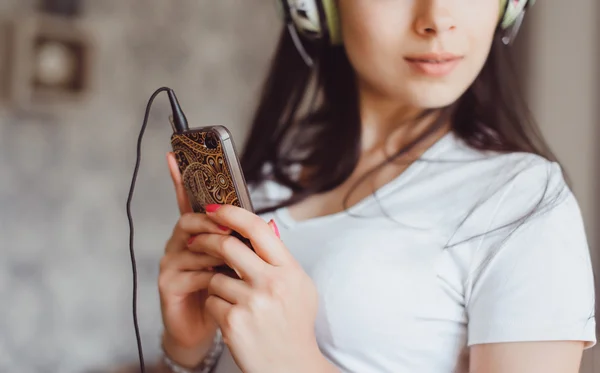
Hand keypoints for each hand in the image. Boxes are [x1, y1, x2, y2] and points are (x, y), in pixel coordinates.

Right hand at [158, 153, 228, 365]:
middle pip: (190, 219)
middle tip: (231, 228)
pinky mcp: (168, 284)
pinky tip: (222, 283)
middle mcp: (179, 245)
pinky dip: (211, 274)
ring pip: (194, 244)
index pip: (187, 202)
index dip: (181, 179)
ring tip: (233, 261)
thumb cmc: (223, 294)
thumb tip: (271, 225)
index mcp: (196, 235)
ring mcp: (171, 263)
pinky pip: (192, 270)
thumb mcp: (236, 266)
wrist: (206, 330)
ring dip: (217, 250)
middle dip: (213, 222)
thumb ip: (245, 244)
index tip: (173, 155)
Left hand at [191, 203, 327, 372]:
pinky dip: (215, 306)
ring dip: (215, 284)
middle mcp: (272, 283)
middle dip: (206, 240)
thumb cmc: (294, 325)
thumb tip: (267, 225)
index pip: (258, 229)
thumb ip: (282, 258)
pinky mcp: (233, 322)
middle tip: (194, 240)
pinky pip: (211, 300)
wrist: (291, 366)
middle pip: (228, 245)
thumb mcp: (300, 287)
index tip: (215, 208)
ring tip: (230, 298)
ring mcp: (252, 303)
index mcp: (290, 270)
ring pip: (215, 276)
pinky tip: (230, 317)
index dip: (233, 213)